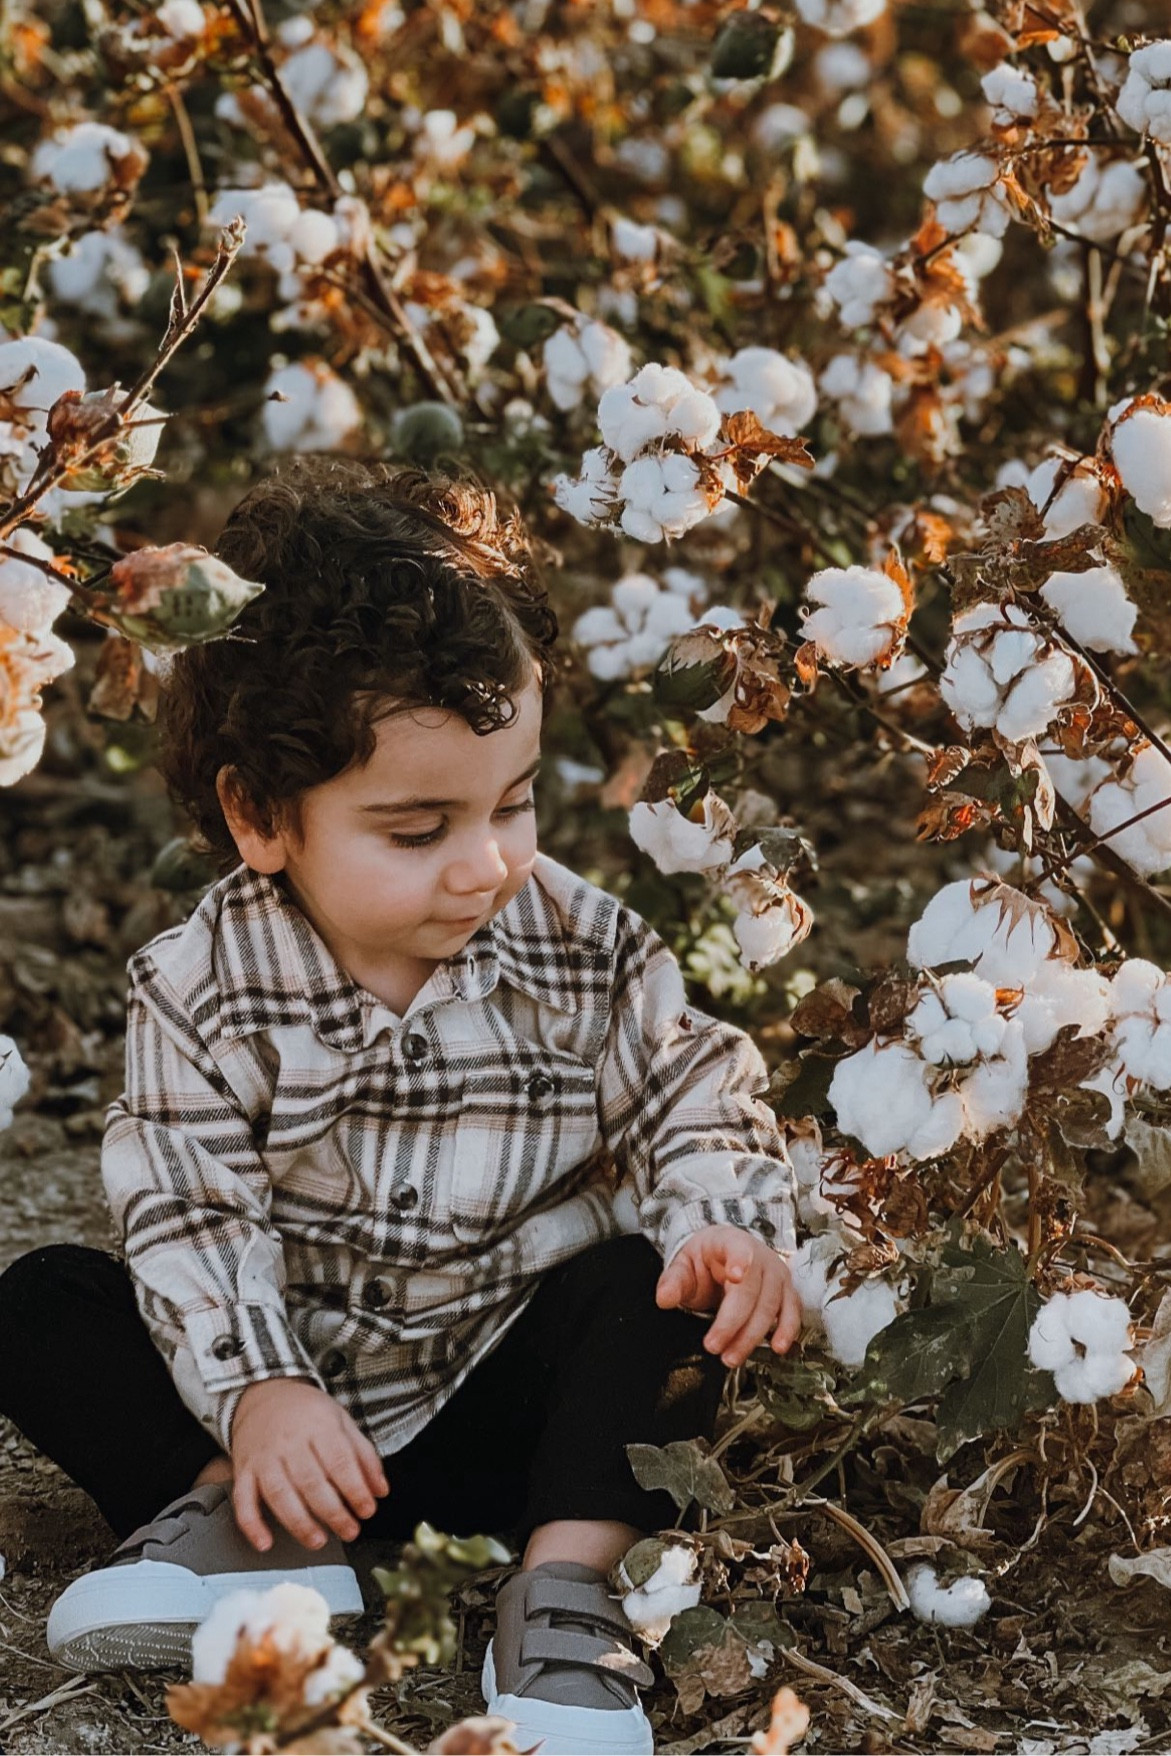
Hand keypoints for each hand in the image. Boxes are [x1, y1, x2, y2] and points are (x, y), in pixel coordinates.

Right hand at [230, 1379, 388, 1552]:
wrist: (263, 1394)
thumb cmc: (307, 1412)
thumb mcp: (341, 1421)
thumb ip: (363, 1455)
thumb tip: (380, 1490)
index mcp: (318, 1426)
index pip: (339, 1461)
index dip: (356, 1489)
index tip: (368, 1509)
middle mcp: (289, 1442)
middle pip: (311, 1482)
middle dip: (333, 1513)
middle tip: (350, 1531)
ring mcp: (264, 1457)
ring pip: (279, 1495)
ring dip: (299, 1523)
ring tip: (318, 1540)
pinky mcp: (244, 1470)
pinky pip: (243, 1500)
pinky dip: (252, 1525)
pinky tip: (265, 1543)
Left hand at [655, 1224, 800, 1368]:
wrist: (727, 1257)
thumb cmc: (706, 1261)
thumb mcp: (684, 1264)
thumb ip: (673, 1281)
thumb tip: (664, 1298)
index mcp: (731, 1242)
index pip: (738, 1249)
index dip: (739, 1261)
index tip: (734, 1275)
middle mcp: (761, 1256)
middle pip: (751, 1292)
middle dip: (732, 1323)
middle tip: (713, 1346)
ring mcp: (777, 1274)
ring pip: (770, 1308)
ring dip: (751, 1336)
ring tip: (731, 1357)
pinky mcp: (787, 1292)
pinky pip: (792, 1312)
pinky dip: (787, 1330)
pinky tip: (777, 1348)